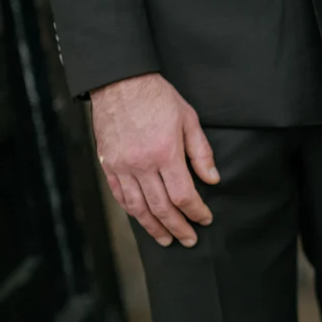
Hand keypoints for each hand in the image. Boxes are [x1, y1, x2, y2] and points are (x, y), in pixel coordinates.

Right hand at [91, 73, 219, 247]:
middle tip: (189, 240)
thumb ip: (201, 152)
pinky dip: (133, 212)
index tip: (205, 218)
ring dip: (154, 227)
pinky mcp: (108, 164)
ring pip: (138, 208)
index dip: (196, 211)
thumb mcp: (188, 119)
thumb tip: (213, 179)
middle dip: (178, 227)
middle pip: (161, 208)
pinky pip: (120, 196)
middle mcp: (142, 164)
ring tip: (167, 239)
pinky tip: (143, 219)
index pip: (183, 195)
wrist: (120, 82)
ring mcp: (122, 166)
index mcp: (165, 152)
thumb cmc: (158, 97)